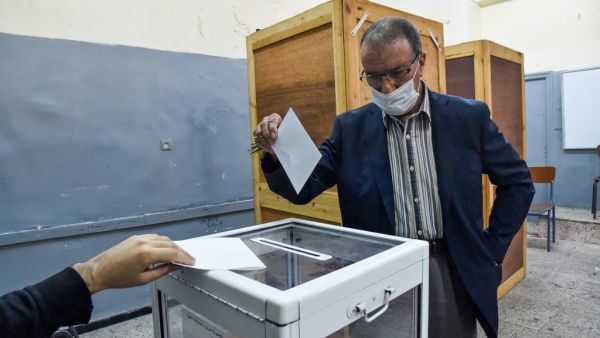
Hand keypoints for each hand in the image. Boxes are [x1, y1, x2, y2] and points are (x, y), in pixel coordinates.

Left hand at [73, 234, 194, 293]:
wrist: (99, 271)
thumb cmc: (119, 278)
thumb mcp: (144, 279)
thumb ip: (162, 271)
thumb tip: (175, 266)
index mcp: (146, 254)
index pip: (172, 253)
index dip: (184, 257)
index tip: (191, 261)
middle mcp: (145, 242)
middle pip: (170, 243)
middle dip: (181, 251)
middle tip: (188, 259)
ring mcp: (140, 238)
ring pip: (163, 238)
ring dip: (173, 245)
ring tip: (179, 255)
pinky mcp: (136, 237)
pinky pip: (155, 237)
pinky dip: (163, 242)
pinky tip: (166, 248)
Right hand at [253, 113, 281, 155]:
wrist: (278, 131)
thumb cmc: (283, 130)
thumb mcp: (285, 129)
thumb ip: (284, 132)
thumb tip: (285, 140)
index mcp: (275, 117)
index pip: (272, 121)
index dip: (273, 129)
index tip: (275, 136)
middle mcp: (266, 119)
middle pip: (263, 125)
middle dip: (267, 134)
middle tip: (271, 142)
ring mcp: (260, 125)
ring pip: (258, 132)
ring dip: (263, 140)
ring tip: (269, 147)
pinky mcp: (256, 131)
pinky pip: (256, 137)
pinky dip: (261, 144)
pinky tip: (266, 148)